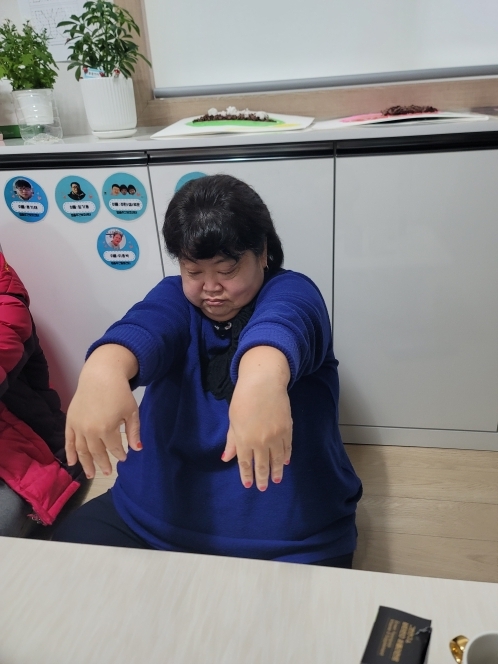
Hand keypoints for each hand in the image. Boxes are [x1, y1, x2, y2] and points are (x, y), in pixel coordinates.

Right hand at [65, 344, 141, 478]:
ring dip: (86, 464)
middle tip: (108, 472)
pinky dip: (69, 453)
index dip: (120, 454)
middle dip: (103, 463)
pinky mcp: (70, 421)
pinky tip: (72, 463)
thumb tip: (137, 449)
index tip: (123, 458)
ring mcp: (78, 426)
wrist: (101, 375)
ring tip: (91, 474)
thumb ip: (133, 432)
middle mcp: (90, 431)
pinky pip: (68, 441)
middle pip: (97, 452)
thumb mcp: (131, 411)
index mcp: (107, 429)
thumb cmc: (120, 392)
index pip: (114, 448)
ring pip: (82, 450)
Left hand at [222, 347, 291, 490]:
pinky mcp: (287, 429)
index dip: (247, 475)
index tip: (249, 485)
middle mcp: (260, 441)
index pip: (245, 463)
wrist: (264, 382)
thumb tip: (226, 458)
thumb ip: (232, 440)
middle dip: (262, 478)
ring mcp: (275, 436)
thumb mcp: (233, 420)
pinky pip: (287, 448)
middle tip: (263, 488)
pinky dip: (286, 456)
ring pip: (277, 459)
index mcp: (244, 439)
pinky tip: (286, 462)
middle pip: (262, 464)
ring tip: (277, 480)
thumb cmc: (243, 399)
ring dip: (276, 471)